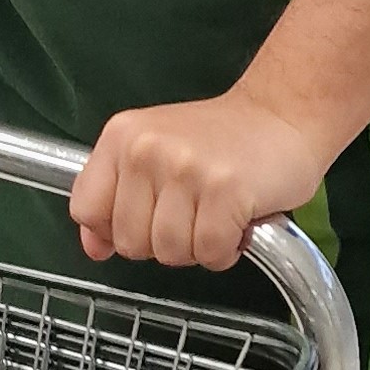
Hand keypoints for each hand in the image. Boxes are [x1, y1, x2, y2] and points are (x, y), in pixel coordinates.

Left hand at [69, 91, 327, 269]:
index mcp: (120, 137)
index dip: (114, 229)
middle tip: (193, 214)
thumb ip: (117, 196)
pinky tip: (237, 223)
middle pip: (129, 242)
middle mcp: (146, 149)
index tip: (146, 220)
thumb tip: (94, 248)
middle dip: (163, 242)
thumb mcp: (154, 153)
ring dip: (198, 248)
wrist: (283, 114)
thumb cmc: (220, 140)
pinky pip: (210, 254)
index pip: (86, 210)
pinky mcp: (226, 190)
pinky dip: (226, 251)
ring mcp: (185, 169)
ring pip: (170, 253)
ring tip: (216, 215)